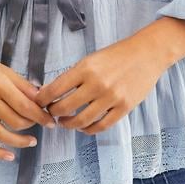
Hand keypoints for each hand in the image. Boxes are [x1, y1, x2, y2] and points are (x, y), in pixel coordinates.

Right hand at [0, 46, 54, 161]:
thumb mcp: (3, 69)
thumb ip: (22, 85)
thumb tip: (42, 99)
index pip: (24, 106)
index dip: (40, 116)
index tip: (51, 121)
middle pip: (15, 121)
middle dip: (32, 125)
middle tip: (41, 124)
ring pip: (2, 135)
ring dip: (20, 141)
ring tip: (32, 141)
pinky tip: (10, 156)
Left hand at [33, 37, 164, 134]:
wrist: (146, 53)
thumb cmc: (116, 55)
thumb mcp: (91, 60)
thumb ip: (72, 76)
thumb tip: (49, 90)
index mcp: (85, 68)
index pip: (55, 89)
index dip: (42, 99)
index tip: (38, 103)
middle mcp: (97, 84)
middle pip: (65, 107)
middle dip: (53, 113)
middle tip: (50, 113)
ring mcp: (111, 97)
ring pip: (82, 121)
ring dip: (68, 124)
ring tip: (64, 121)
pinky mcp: (124, 108)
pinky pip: (101, 126)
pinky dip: (88, 129)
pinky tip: (83, 127)